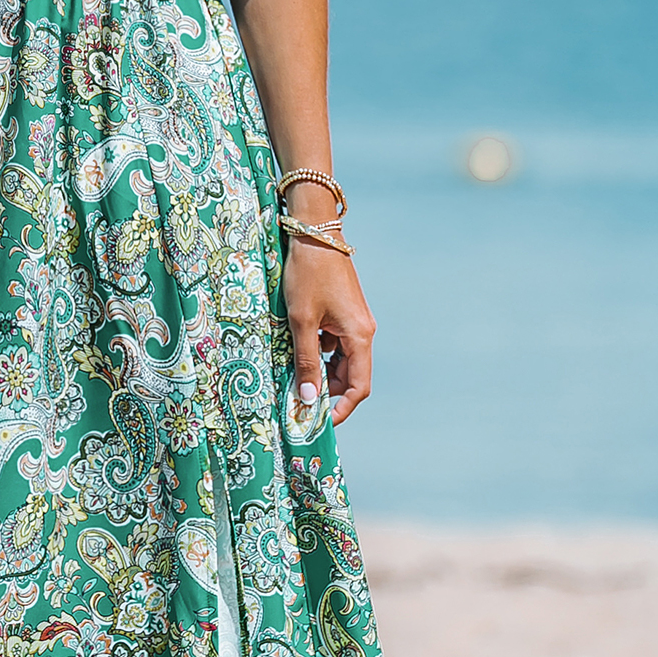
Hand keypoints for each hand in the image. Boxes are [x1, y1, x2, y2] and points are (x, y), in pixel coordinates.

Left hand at [284, 241, 374, 424]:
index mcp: (359, 336)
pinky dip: (319, 354)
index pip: (358, 387)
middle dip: (327, 393)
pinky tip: (297, 350)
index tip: (319, 423)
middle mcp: (363, 332)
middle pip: (351, 376)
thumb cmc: (307, 275)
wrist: (314, 233)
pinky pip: (335, 344)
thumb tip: (308, 398)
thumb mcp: (301, 321)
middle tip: (299, 403)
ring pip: (341, 361)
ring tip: (294, 379)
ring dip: (321, 373)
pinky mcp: (344, 313)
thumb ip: (305, 361)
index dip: (341, 409)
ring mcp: (354, 322)